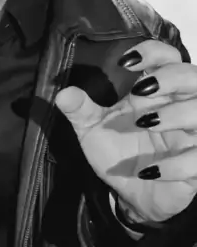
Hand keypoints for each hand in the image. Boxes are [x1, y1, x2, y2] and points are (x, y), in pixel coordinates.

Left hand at [55, 39, 196, 223]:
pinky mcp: (196, 166)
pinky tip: (149, 171)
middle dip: (172, 78)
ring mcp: (192, 137)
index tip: (127, 62)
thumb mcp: (93, 130)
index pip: (168, 57)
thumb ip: (81, 110)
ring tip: (145, 123)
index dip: (153, 51)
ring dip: (177, 114)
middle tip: (142, 90)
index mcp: (156, 93)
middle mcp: (179, 108)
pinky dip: (176, 165)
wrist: (132, 194)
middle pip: (194, 77)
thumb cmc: (120, 153)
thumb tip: (62, 95)